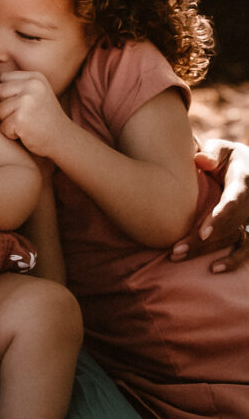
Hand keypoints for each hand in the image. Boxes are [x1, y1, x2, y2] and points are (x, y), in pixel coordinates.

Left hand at [0, 72, 67, 156]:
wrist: (62, 139)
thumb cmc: (44, 117)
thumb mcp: (37, 92)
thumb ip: (18, 85)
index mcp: (35, 77)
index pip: (4, 79)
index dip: (8, 94)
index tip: (22, 104)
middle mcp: (32, 86)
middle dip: (5, 106)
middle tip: (23, 115)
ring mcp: (26, 102)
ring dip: (8, 121)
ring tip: (26, 124)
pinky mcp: (21, 119)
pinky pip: (3, 126)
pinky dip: (11, 133)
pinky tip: (26, 133)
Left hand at [169, 139, 248, 271]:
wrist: (246, 168)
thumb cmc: (227, 157)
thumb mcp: (222, 149)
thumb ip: (212, 153)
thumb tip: (201, 160)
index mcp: (244, 181)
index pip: (234, 202)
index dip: (220, 219)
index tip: (202, 233)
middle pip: (228, 226)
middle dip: (203, 241)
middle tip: (176, 250)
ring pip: (232, 239)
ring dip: (207, 251)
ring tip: (178, 256)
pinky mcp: (246, 229)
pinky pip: (244, 249)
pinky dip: (233, 261)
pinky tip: (214, 269)